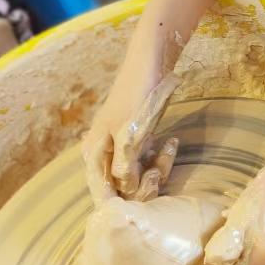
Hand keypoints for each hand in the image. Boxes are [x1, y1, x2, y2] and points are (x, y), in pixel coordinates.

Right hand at [81, 71, 179, 204]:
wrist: (151, 65)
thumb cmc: (136, 97)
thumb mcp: (128, 135)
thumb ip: (123, 167)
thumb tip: (125, 192)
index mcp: (93, 154)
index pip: (103, 193)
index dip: (124, 199)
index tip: (144, 194)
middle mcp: (104, 155)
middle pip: (123, 188)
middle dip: (146, 183)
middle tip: (158, 169)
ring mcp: (121, 149)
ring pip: (139, 176)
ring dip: (158, 168)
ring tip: (168, 147)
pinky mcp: (138, 144)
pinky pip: (149, 163)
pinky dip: (161, 158)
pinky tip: (171, 142)